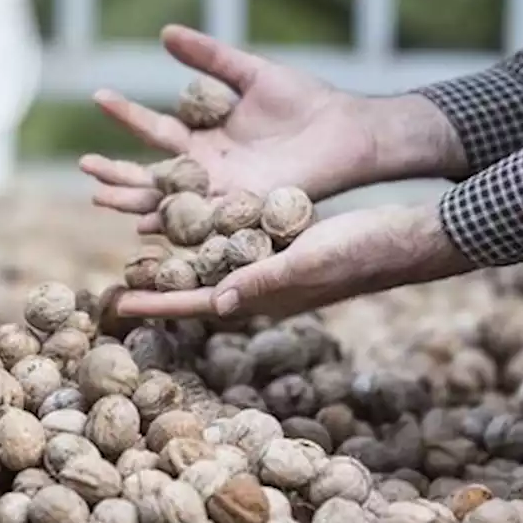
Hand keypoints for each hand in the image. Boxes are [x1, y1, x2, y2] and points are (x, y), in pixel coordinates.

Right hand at [80, 25, 464, 233]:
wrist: (346, 131)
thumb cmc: (304, 102)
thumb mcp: (250, 73)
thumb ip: (209, 57)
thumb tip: (165, 32)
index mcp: (206, 138)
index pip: (156, 128)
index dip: (127, 114)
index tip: (99, 95)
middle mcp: (207, 169)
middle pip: (152, 174)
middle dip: (117, 171)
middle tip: (83, 166)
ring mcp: (223, 192)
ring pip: (169, 201)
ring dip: (134, 200)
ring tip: (99, 197)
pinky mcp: (243, 208)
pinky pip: (203, 221)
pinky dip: (174, 225)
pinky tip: (144, 228)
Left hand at [110, 204, 475, 318]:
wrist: (404, 235)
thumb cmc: (362, 251)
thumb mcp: (309, 262)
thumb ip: (263, 281)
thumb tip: (213, 302)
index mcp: (265, 296)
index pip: (200, 304)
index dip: (159, 304)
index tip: (119, 302)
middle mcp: (264, 284)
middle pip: (200, 287)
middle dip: (161, 284)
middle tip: (121, 275)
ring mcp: (275, 264)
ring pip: (216, 263)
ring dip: (181, 255)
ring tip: (146, 243)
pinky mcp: (286, 242)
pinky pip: (238, 240)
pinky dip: (212, 232)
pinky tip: (195, 217)